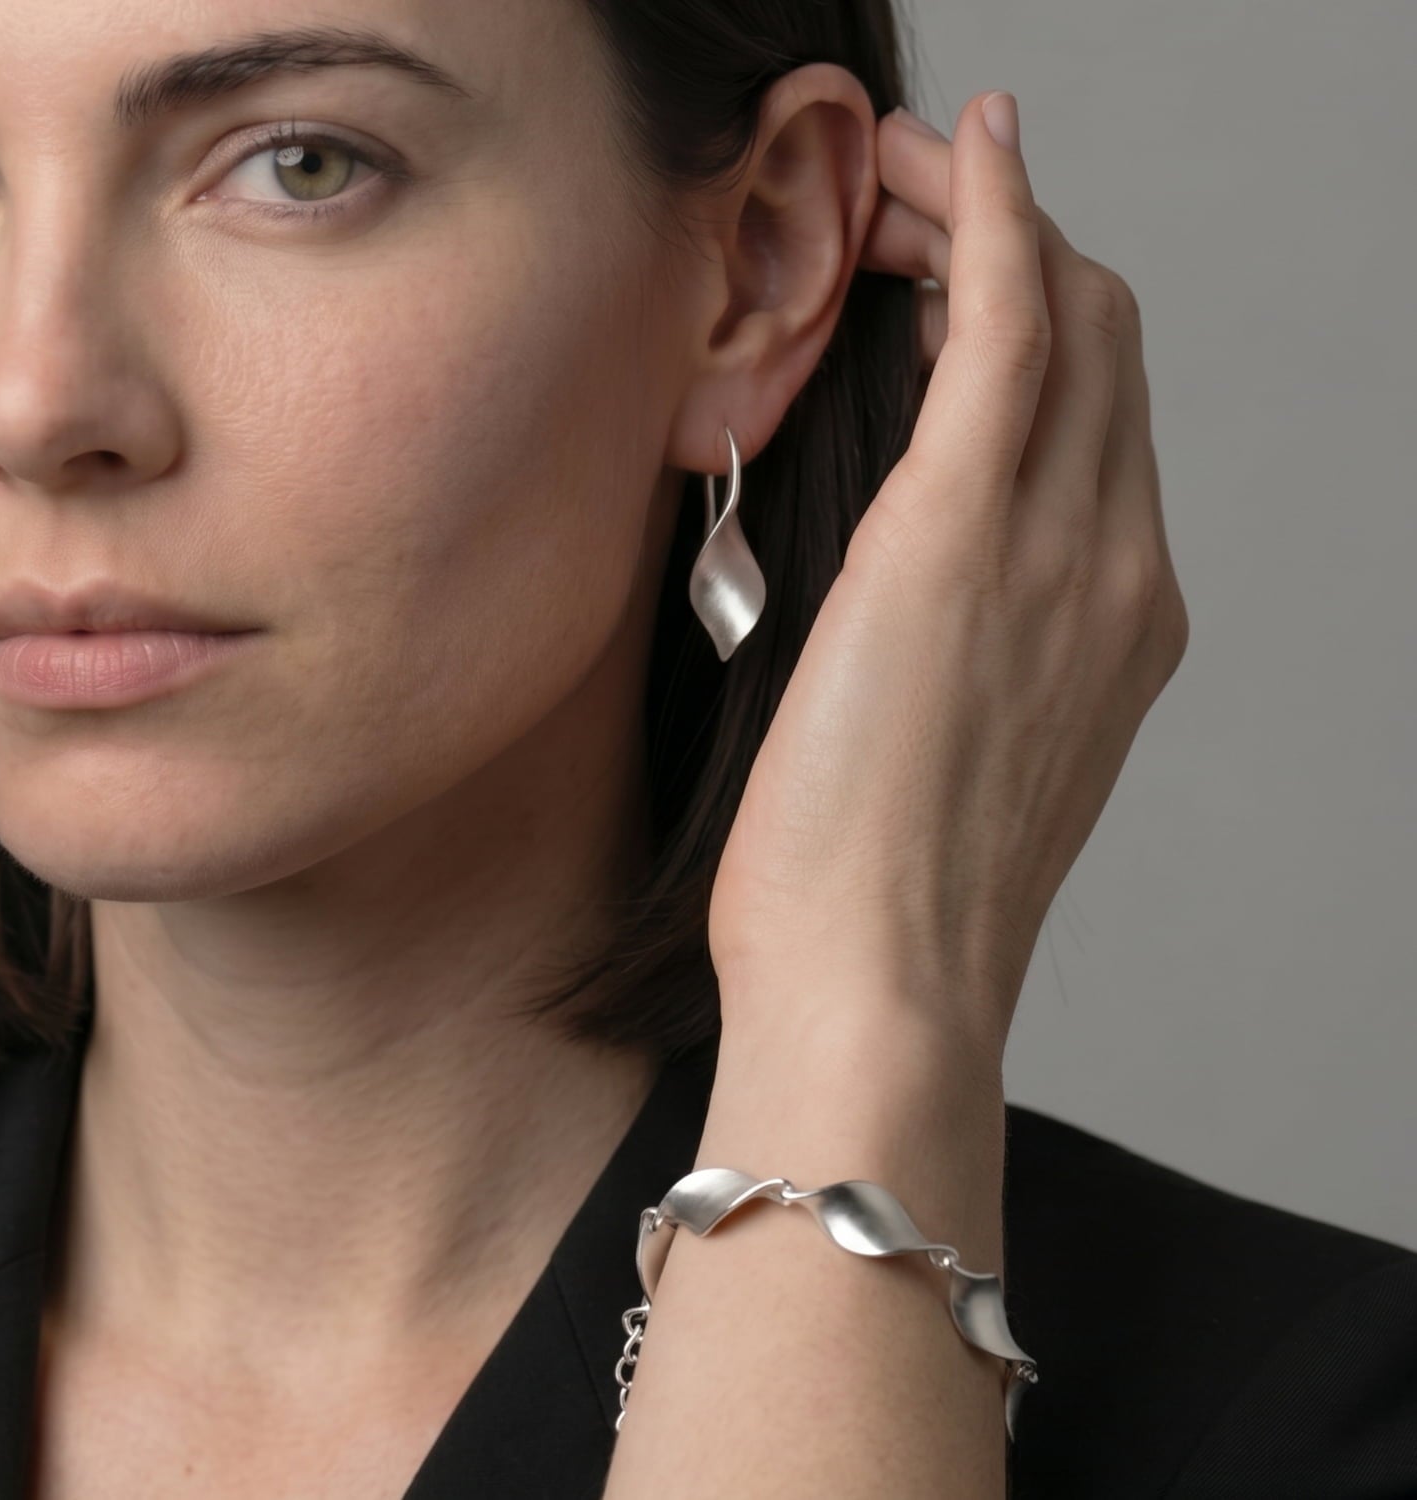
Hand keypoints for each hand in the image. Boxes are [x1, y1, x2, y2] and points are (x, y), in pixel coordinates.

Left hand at [706, 91, 1190, 1066]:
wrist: (879, 990)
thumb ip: (966, 657)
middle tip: (908, 213)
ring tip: (894, 187)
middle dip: (1019, 249)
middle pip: (1107, 342)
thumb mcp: (952, 760)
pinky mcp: (963, 537)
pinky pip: (1007, 326)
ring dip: (987, 221)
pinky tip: (958, 153)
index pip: (1105, 419)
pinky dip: (989, 220)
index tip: (945, 286)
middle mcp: (1120, 567)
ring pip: (1069, 313)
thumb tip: (904, 598)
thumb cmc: (880, 896)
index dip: (1037, 326)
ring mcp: (1061, 547)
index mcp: (1118, 622)